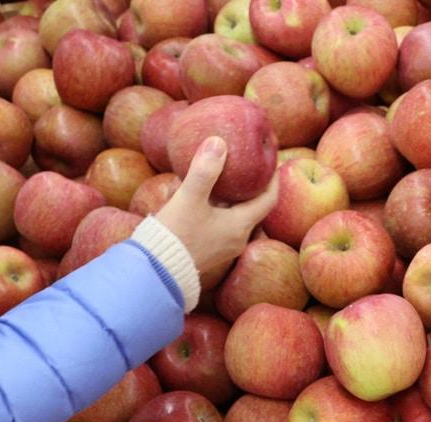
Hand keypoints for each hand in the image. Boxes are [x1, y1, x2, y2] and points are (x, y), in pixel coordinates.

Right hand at [154, 137, 279, 275]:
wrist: (156, 269)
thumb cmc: (176, 235)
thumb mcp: (189, 198)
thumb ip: (205, 170)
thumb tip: (219, 142)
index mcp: (241, 226)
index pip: (269, 200)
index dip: (274, 180)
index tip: (274, 161)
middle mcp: (238, 239)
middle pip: (254, 207)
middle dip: (253, 186)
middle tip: (250, 165)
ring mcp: (224, 247)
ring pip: (237, 215)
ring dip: (235, 197)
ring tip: (228, 176)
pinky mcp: (210, 250)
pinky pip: (223, 223)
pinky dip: (221, 207)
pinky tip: (207, 195)